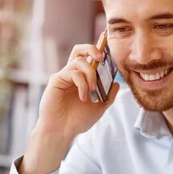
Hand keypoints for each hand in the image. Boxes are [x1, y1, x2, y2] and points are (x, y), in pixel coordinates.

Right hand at [19, 40, 119, 173]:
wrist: (61, 132)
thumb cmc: (76, 121)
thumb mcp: (98, 108)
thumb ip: (108, 96)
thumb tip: (116, 83)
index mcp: (81, 78)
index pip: (88, 58)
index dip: (96, 48)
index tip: (106, 41)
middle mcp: (71, 74)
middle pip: (79, 50)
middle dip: (92, 49)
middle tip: (101, 57)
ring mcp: (63, 76)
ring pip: (79, 61)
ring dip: (90, 74)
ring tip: (93, 90)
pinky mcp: (56, 80)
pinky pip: (72, 73)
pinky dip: (82, 84)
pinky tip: (83, 97)